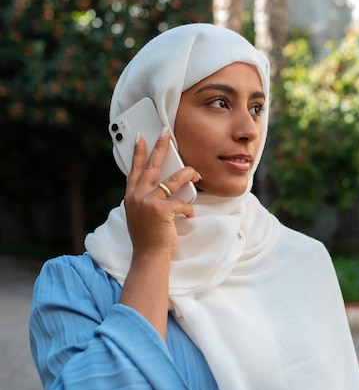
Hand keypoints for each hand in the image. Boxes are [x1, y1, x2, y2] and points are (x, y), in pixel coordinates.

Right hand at [120, 128, 200, 338]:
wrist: (149, 257)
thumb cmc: (149, 238)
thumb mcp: (143, 215)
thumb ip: (148, 200)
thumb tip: (165, 186)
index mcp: (131, 197)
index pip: (134, 170)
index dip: (137, 153)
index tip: (140, 137)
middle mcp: (136, 197)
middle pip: (151, 166)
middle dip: (160, 148)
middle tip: (167, 133)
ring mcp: (147, 202)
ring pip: (172, 181)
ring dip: (187, 175)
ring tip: (196, 173)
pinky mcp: (161, 210)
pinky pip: (181, 203)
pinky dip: (189, 210)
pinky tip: (190, 217)